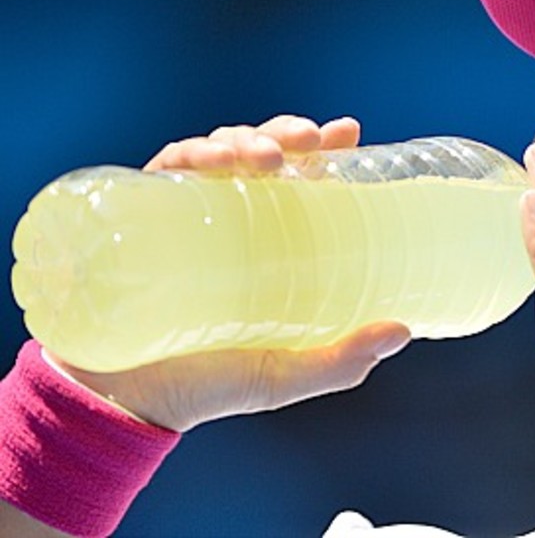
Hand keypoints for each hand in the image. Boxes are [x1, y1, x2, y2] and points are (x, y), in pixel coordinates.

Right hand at [48, 115, 410, 430]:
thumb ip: (342, 359)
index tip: (346, 133)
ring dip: (245, 138)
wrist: (128, 405)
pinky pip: (166, 168)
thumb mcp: (285, 373)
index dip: (323, 147)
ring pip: (220, 150)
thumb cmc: (209, 385)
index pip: (301, 178)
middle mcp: (233, 219)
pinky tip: (213, 161)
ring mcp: (188, 215)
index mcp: (271, 241)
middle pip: (262, 153)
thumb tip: (401, 331)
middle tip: (310, 140)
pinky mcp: (144, 218)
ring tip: (267, 157)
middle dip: (287, 133)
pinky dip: (191, 153)